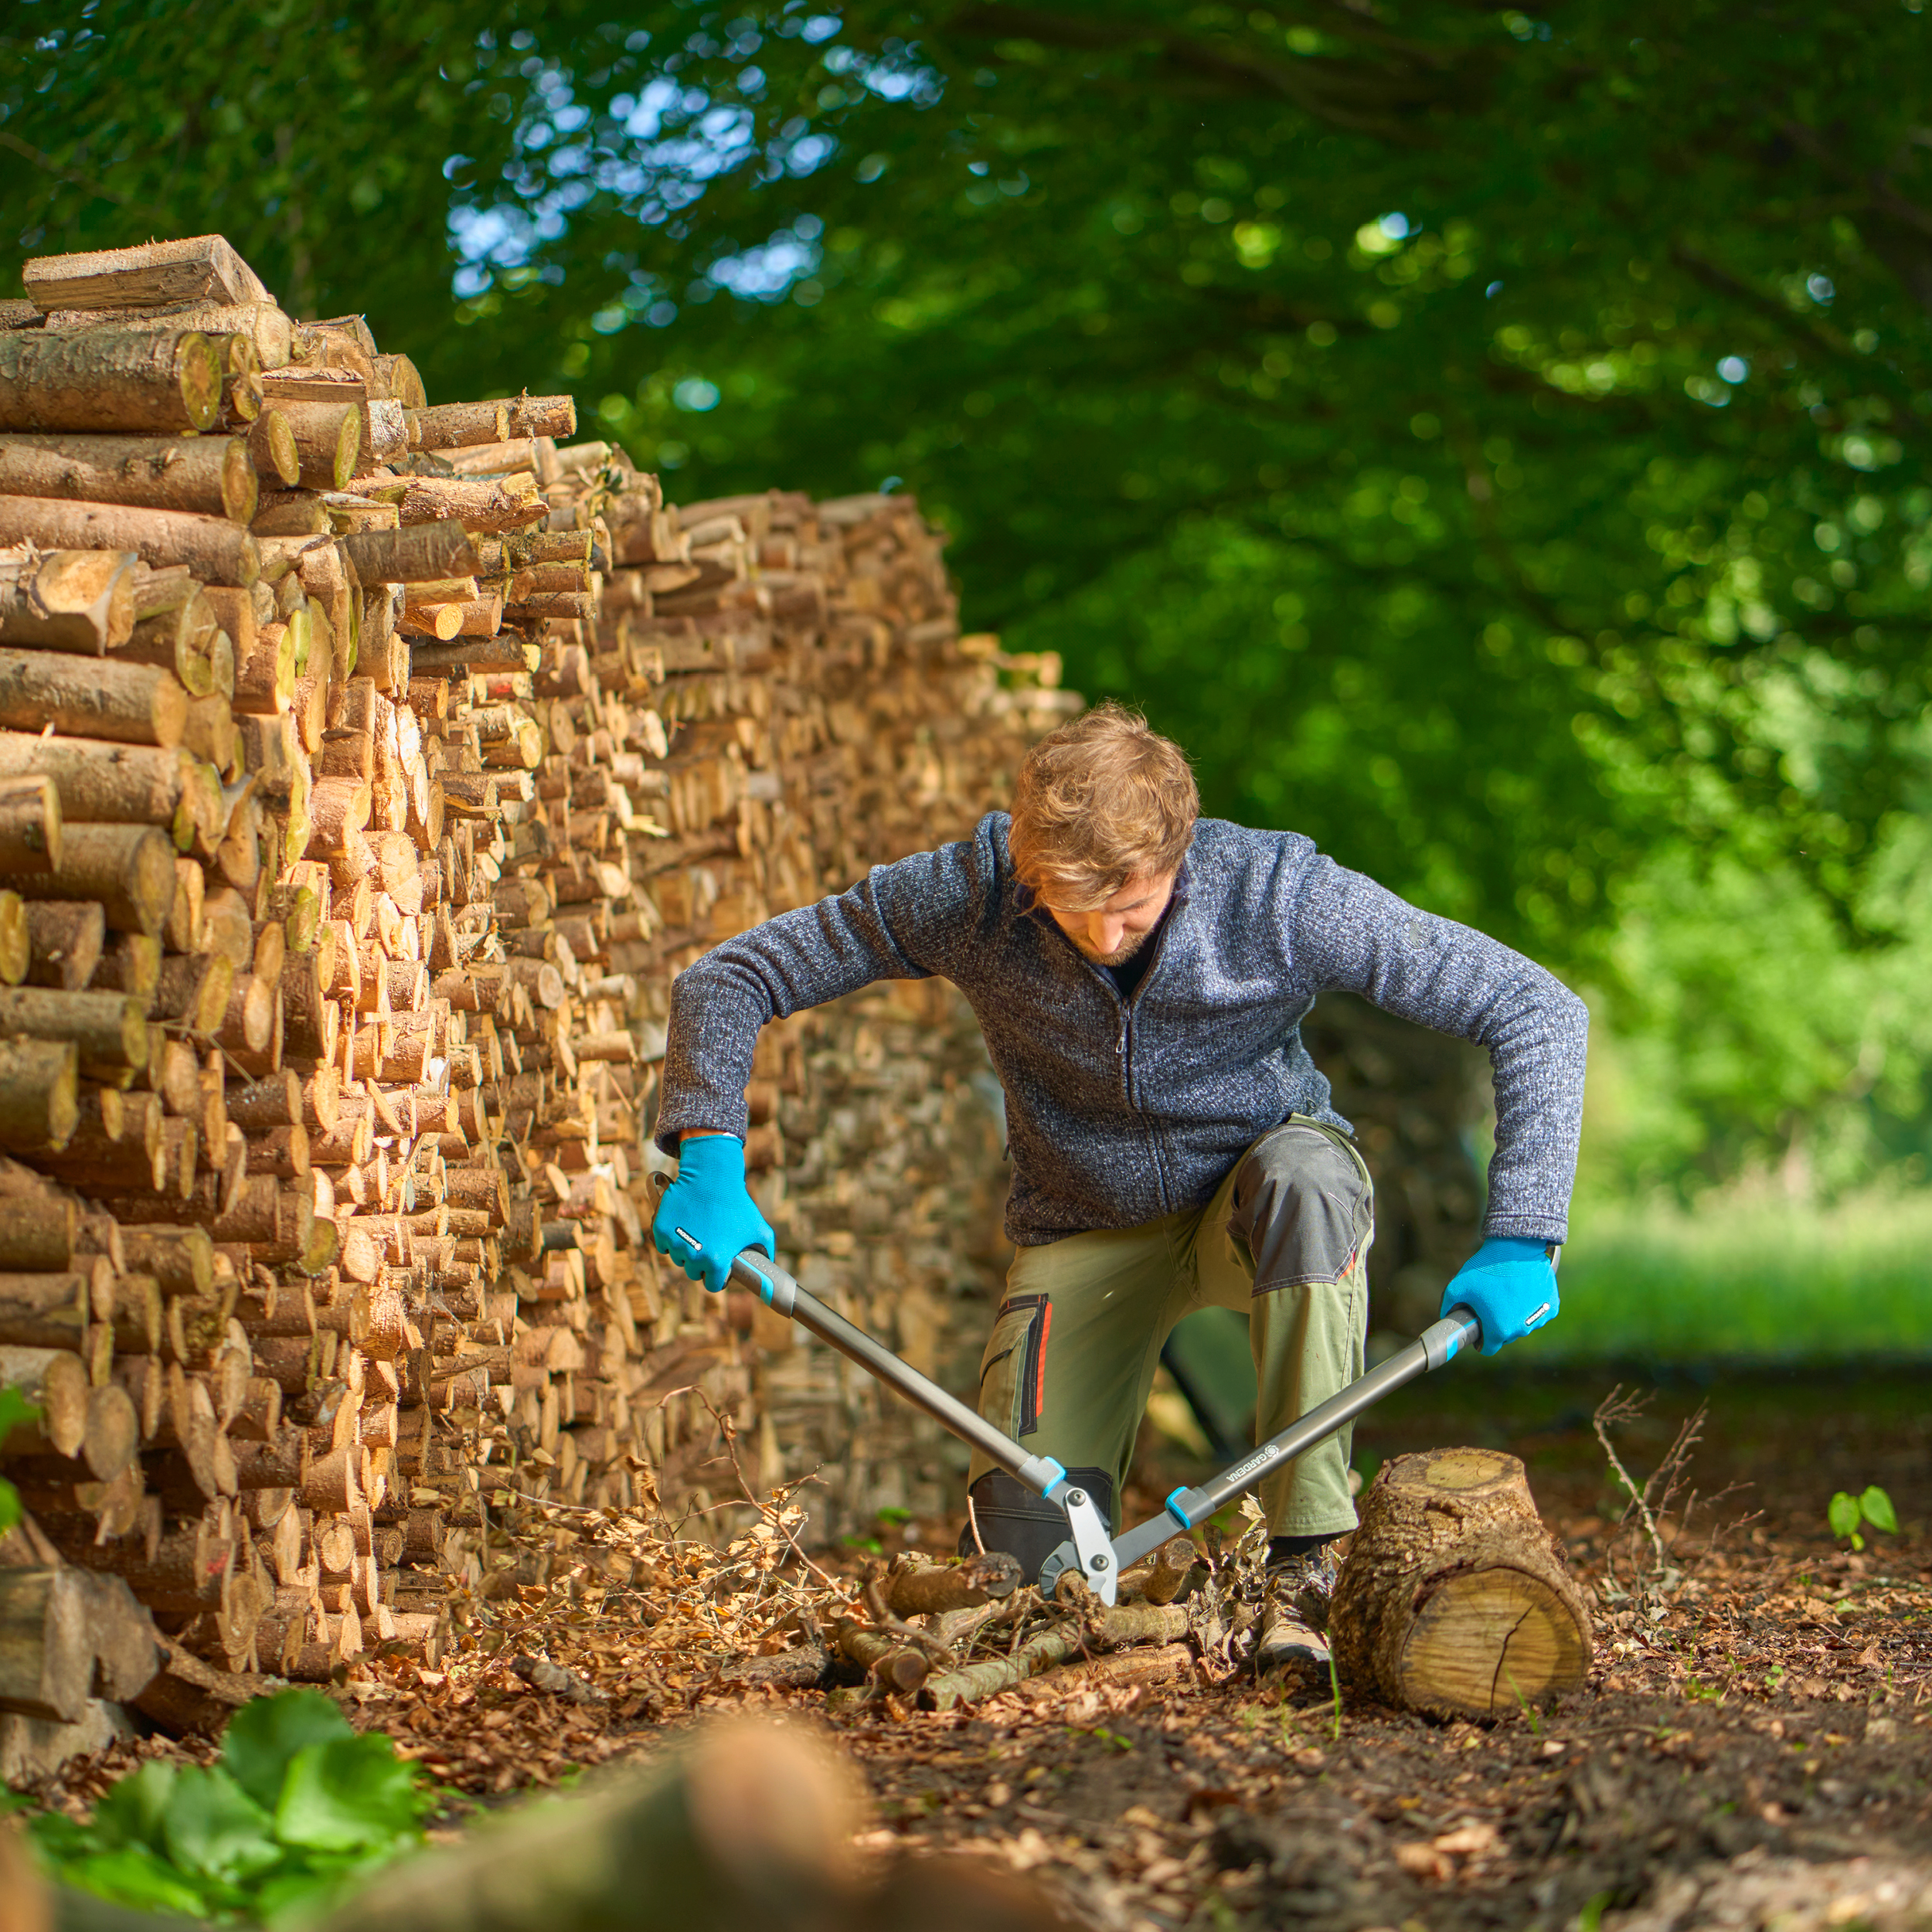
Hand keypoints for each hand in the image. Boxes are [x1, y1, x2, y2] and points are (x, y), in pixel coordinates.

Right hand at [652, 1134, 774, 1294]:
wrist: (712, 1177)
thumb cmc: (737, 1204)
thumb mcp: (759, 1229)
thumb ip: (766, 1252)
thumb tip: (769, 1269)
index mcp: (716, 1261)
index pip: (712, 1285)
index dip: (717, 1277)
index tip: (719, 1267)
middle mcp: (694, 1256)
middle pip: (693, 1272)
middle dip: (701, 1264)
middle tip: (708, 1246)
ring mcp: (675, 1243)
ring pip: (678, 1259)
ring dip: (686, 1251)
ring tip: (697, 1233)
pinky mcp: (661, 1231)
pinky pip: (664, 1245)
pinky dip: (671, 1240)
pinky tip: (683, 1227)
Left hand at [1440, 1237, 1558, 1355]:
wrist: (1515, 1249)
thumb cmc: (1486, 1269)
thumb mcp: (1457, 1287)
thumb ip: (1448, 1305)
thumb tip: (1445, 1314)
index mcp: (1499, 1330)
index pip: (1489, 1348)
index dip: (1481, 1341)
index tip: (1479, 1329)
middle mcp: (1522, 1329)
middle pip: (1506, 1336)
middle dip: (1498, 1325)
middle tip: (1492, 1306)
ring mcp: (1540, 1318)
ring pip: (1524, 1324)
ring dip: (1517, 1316)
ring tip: (1507, 1295)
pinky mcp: (1552, 1306)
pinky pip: (1540, 1313)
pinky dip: (1533, 1307)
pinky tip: (1524, 1292)